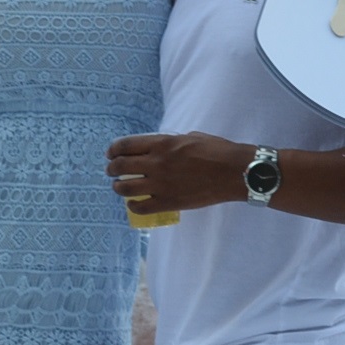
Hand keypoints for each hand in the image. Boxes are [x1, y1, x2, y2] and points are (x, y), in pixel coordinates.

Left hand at [106, 131, 250, 213]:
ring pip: (125, 188)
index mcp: (161, 144)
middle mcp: (156, 163)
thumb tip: (160, 148)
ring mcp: (161, 184)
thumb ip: (170, 142)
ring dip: (118, 187)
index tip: (110, 154)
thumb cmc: (217, 150)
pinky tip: (134, 203)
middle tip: (112, 171)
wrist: (234, 172)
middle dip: (112, 169)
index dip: (113, 150)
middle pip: (120, 167)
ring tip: (120, 187)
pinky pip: (141, 207)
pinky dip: (133, 205)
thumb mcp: (190, 137)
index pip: (125, 145)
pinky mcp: (169, 202)